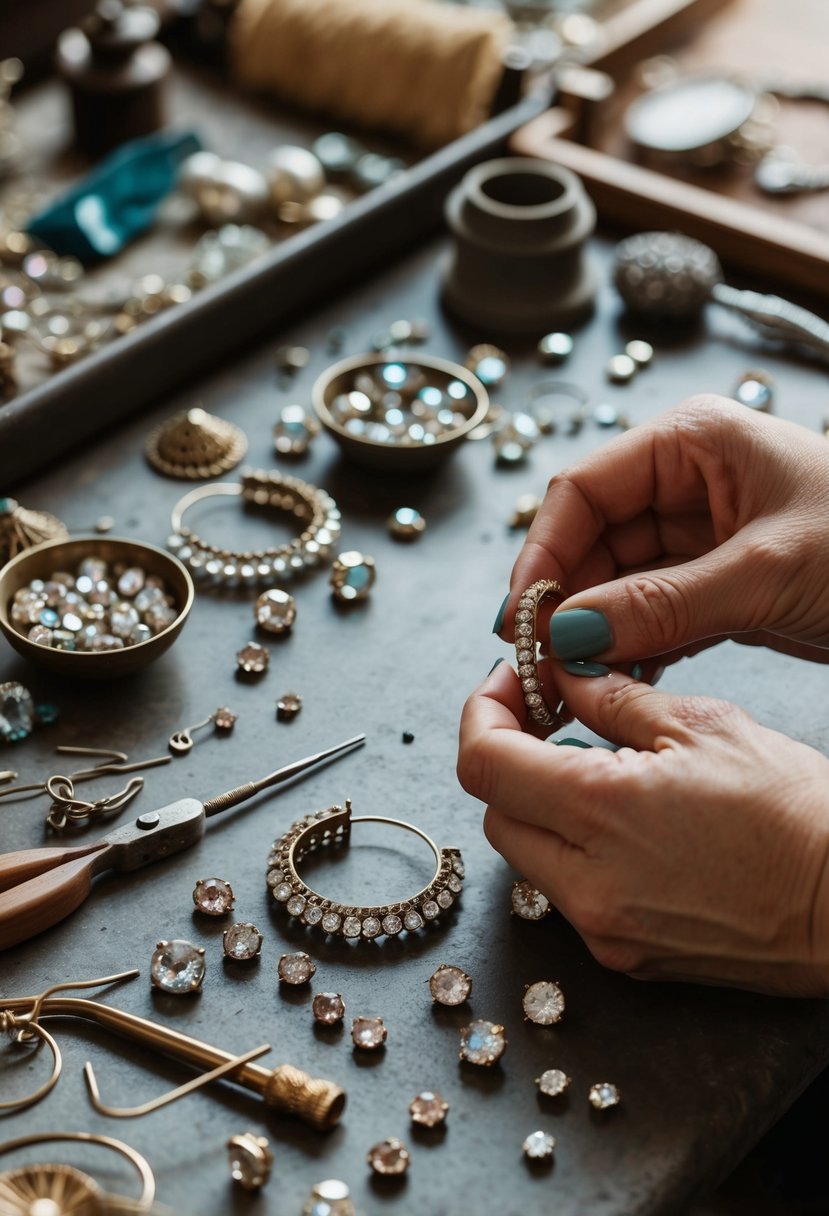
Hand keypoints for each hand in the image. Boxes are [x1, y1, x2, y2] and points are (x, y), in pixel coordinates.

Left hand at [458, 662, 828, 994]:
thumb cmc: (795, 813)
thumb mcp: (705, 725)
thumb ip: (613, 697)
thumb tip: (562, 673)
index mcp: (600, 811)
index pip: (482, 762)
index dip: (482, 712)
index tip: (509, 684)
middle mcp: (587, 883)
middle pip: (495, 810)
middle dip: (509, 758)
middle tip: (551, 720)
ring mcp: (604, 930)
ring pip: (527, 855)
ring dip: (541, 807)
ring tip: (600, 770)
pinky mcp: (626, 958)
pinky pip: (568, 894)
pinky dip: (574, 851)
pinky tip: (626, 826)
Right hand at [498, 397, 828, 670]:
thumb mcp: (766, 570)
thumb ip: (662, 602)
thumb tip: (570, 632)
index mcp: (692, 442)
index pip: (585, 489)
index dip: (544, 552)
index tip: (522, 617)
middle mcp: (686, 482)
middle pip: (593, 540)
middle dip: (568, 603)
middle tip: (543, 665)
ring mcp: (700, 535)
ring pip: (618, 583)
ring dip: (596, 633)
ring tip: (573, 684)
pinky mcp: (717, 584)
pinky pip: (654, 613)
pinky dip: (635, 648)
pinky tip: (618, 682)